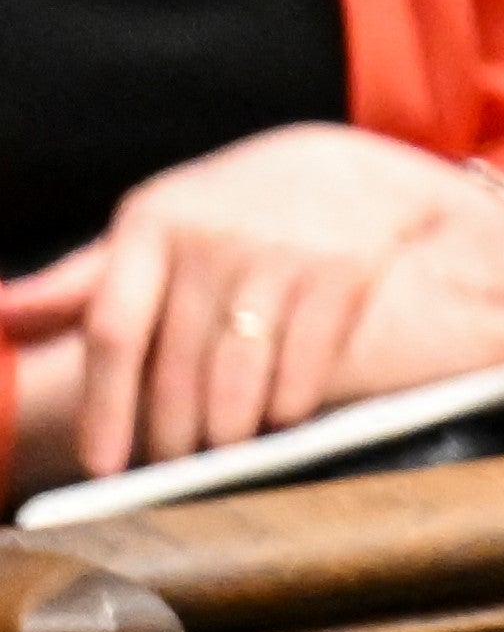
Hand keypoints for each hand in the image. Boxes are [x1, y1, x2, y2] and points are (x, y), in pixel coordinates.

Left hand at [0, 124, 487, 477]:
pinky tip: (278, 414)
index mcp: (152, 225)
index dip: (104, 407)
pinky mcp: (342, 270)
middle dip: (169, 432)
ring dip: (226, 430)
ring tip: (220, 447)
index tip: (101, 464)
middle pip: (176, 367)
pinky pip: (304, 364)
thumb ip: (80, 279)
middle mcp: (213, 237)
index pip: (114, 331)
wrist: (342, 167)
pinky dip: (287, 404)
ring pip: (239, 376)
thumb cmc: (226, 211)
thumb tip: (3, 316)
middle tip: (169, 461)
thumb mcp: (153, 227)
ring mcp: (281, 253)